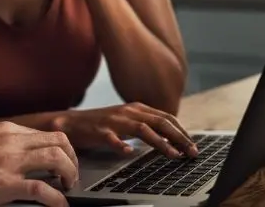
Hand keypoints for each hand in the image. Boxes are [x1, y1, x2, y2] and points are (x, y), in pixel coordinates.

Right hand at [0, 122, 78, 206]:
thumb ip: (3, 147)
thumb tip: (24, 158)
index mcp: (6, 131)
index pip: (46, 134)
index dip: (61, 150)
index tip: (64, 162)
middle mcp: (11, 141)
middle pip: (58, 141)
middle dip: (71, 159)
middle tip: (71, 176)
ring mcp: (9, 162)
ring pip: (56, 159)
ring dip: (69, 173)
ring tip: (67, 187)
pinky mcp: (5, 184)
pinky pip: (42, 190)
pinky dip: (57, 199)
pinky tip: (59, 205)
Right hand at [51, 103, 198, 158]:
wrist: (70, 123)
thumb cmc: (101, 124)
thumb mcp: (126, 120)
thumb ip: (146, 124)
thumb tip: (171, 136)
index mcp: (136, 108)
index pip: (166, 117)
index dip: (182, 131)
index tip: (193, 145)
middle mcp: (128, 111)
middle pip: (160, 122)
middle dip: (179, 137)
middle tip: (192, 152)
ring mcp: (113, 120)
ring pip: (142, 129)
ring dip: (160, 143)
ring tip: (173, 155)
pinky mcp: (98, 130)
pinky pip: (112, 138)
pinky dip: (122, 146)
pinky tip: (129, 153)